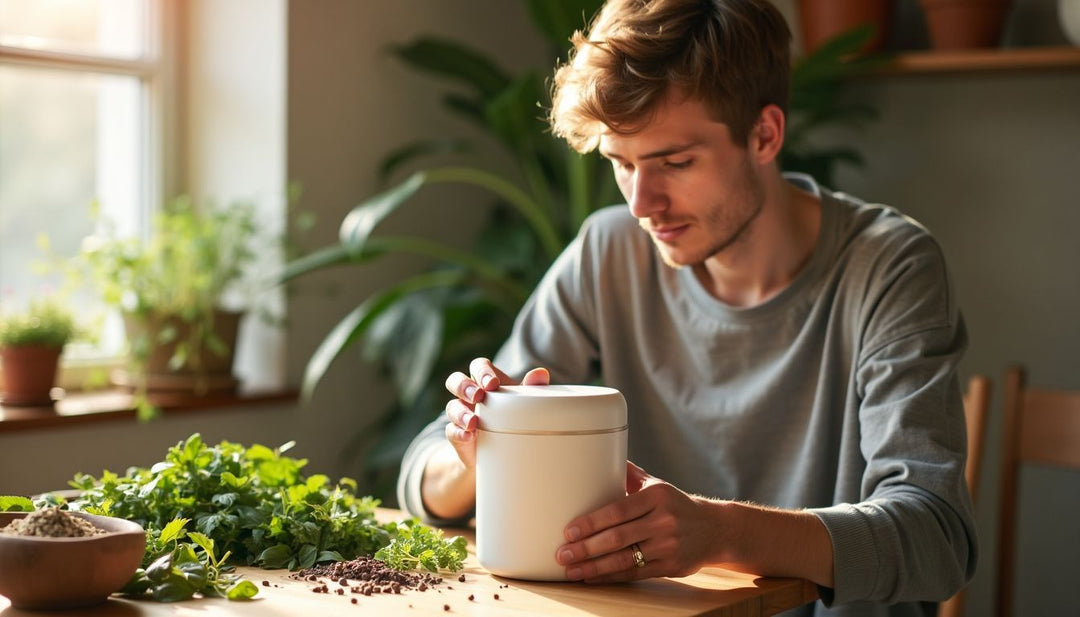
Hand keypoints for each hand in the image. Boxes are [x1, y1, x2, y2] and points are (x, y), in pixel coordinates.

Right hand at [442, 358, 549, 468]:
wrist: (501, 452)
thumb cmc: (513, 419)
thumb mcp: (524, 403)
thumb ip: (532, 388)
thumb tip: (541, 373)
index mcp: (485, 382)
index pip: (478, 366)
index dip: (482, 371)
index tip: (492, 384)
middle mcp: (469, 395)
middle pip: (455, 380)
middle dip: (464, 386)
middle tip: (478, 396)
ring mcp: (461, 415)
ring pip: (451, 406)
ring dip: (460, 412)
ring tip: (473, 422)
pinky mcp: (457, 435)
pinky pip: (451, 431)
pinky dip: (459, 433)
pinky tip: (469, 436)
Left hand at [555, 462, 722, 582]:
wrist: (714, 529)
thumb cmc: (676, 505)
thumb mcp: (657, 485)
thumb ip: (629, 474)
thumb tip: (599, 452)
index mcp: (657, 496)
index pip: (618, 510)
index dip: (592, 522)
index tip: (569, 530)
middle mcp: (664, 521)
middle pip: (618, 537)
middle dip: (586, 548)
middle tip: (561, 554)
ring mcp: (668, 546)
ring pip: (624, 559)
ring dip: (593, 567)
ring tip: (570, 570)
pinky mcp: (670, 567)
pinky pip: (635, 573)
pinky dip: (610, 576)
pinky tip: (591, 577)